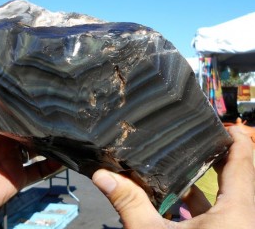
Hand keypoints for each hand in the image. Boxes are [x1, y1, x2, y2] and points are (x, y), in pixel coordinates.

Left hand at [0, 41, 61, 227]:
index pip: (12, 103)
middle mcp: (5, 138)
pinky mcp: (19, 177)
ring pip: (39, 146)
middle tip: (69, 99)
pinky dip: (55, 165)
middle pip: (29, 125)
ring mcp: (13, 158)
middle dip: (46, 115)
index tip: (46, 77)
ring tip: (76, 124)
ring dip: (55, 138)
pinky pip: (42, 171)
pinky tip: (71, 155)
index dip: (27, 92)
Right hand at [93, 126, 254, 228]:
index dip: (233, 139)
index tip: (219, 123)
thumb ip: (129, 202)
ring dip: (205, 179)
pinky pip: (222, 212)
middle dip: (215, 154)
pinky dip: (202, 202)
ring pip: (229, 195)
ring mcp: (238, 227)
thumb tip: (101, 175)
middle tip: (194, 135)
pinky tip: (179, 195)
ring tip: (183, 158)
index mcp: (238, 214)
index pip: (242, 163)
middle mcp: (246, 219)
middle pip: (237, 175)